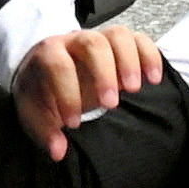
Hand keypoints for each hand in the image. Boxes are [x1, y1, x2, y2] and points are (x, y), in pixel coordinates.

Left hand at [10, 21, 166, 159]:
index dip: (68, 93)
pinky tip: (154, 80)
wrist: (46, 71)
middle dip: (104, 73)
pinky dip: (150, 56)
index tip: (74, 123)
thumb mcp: (34, 113)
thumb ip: (45, 131)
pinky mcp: (120, 44)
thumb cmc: (42, 92)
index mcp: (49, 54)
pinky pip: (139, 39)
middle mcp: (75, 40)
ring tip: (134, 90)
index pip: (58, 65)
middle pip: (93, 43)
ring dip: (130, 61)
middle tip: (111, 104)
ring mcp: (100, 38)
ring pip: (118, 35)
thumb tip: (59, 151)